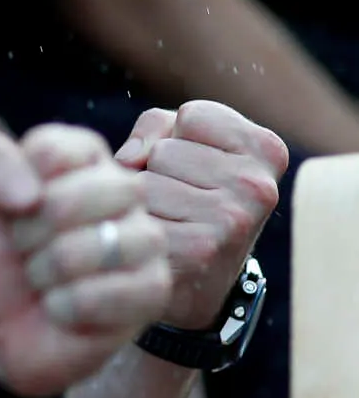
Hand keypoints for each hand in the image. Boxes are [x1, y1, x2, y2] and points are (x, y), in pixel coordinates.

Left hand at [0, 126, 171, 397]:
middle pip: (85, 194)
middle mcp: (123, 190)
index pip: (53, 150)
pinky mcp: (151, 290)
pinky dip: (67, 305)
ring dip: (49, 269)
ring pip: (102, 245)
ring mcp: (144, 240)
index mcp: (81, 155)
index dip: (14, 187)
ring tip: (41, 277)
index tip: (9, 207)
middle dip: (32, 231)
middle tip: (24, 247)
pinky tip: (59, 307)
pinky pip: (111, 293)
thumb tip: (31, 196)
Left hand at [115, 101, 284, 329]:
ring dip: (143, 201)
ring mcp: (233, 218)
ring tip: (168, 222)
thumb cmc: (187, 198)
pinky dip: (134, 227)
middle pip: (164, 150)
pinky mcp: (200, 248)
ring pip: (145, 182)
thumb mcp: (186, 146)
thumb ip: (157, 126)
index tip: (194, 168)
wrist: (196, 282)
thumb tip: (129, 161)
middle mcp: (258, 185)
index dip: (177, 138)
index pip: (193, 115)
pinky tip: (158, 244)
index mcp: (267, 150)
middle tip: (179, 204)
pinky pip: (138, 215)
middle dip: (157, 173)